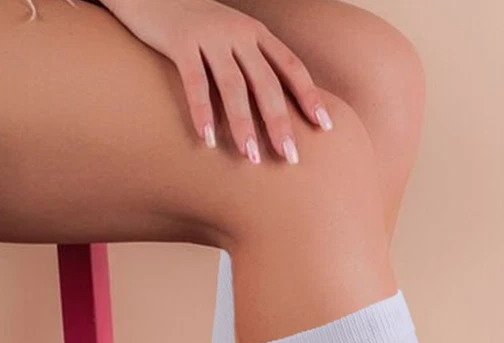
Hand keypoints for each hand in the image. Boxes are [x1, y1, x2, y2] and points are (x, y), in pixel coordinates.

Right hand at [102, 0, 332, 163]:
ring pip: (233, 86)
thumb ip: (252, 64)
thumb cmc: (194, 24)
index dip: (309, 96)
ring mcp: (209, 35)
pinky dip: (202, 112)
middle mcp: (237, 32)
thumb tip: (277, 109)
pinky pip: (194, 83)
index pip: (291, 66)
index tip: (324, 126)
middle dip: (279, 122)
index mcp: (255, 33)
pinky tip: (208, 140)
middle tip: (290, 156)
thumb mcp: (231, 37)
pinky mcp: (179, 41)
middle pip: (266, 83)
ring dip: (243, 124)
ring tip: (252, 156)